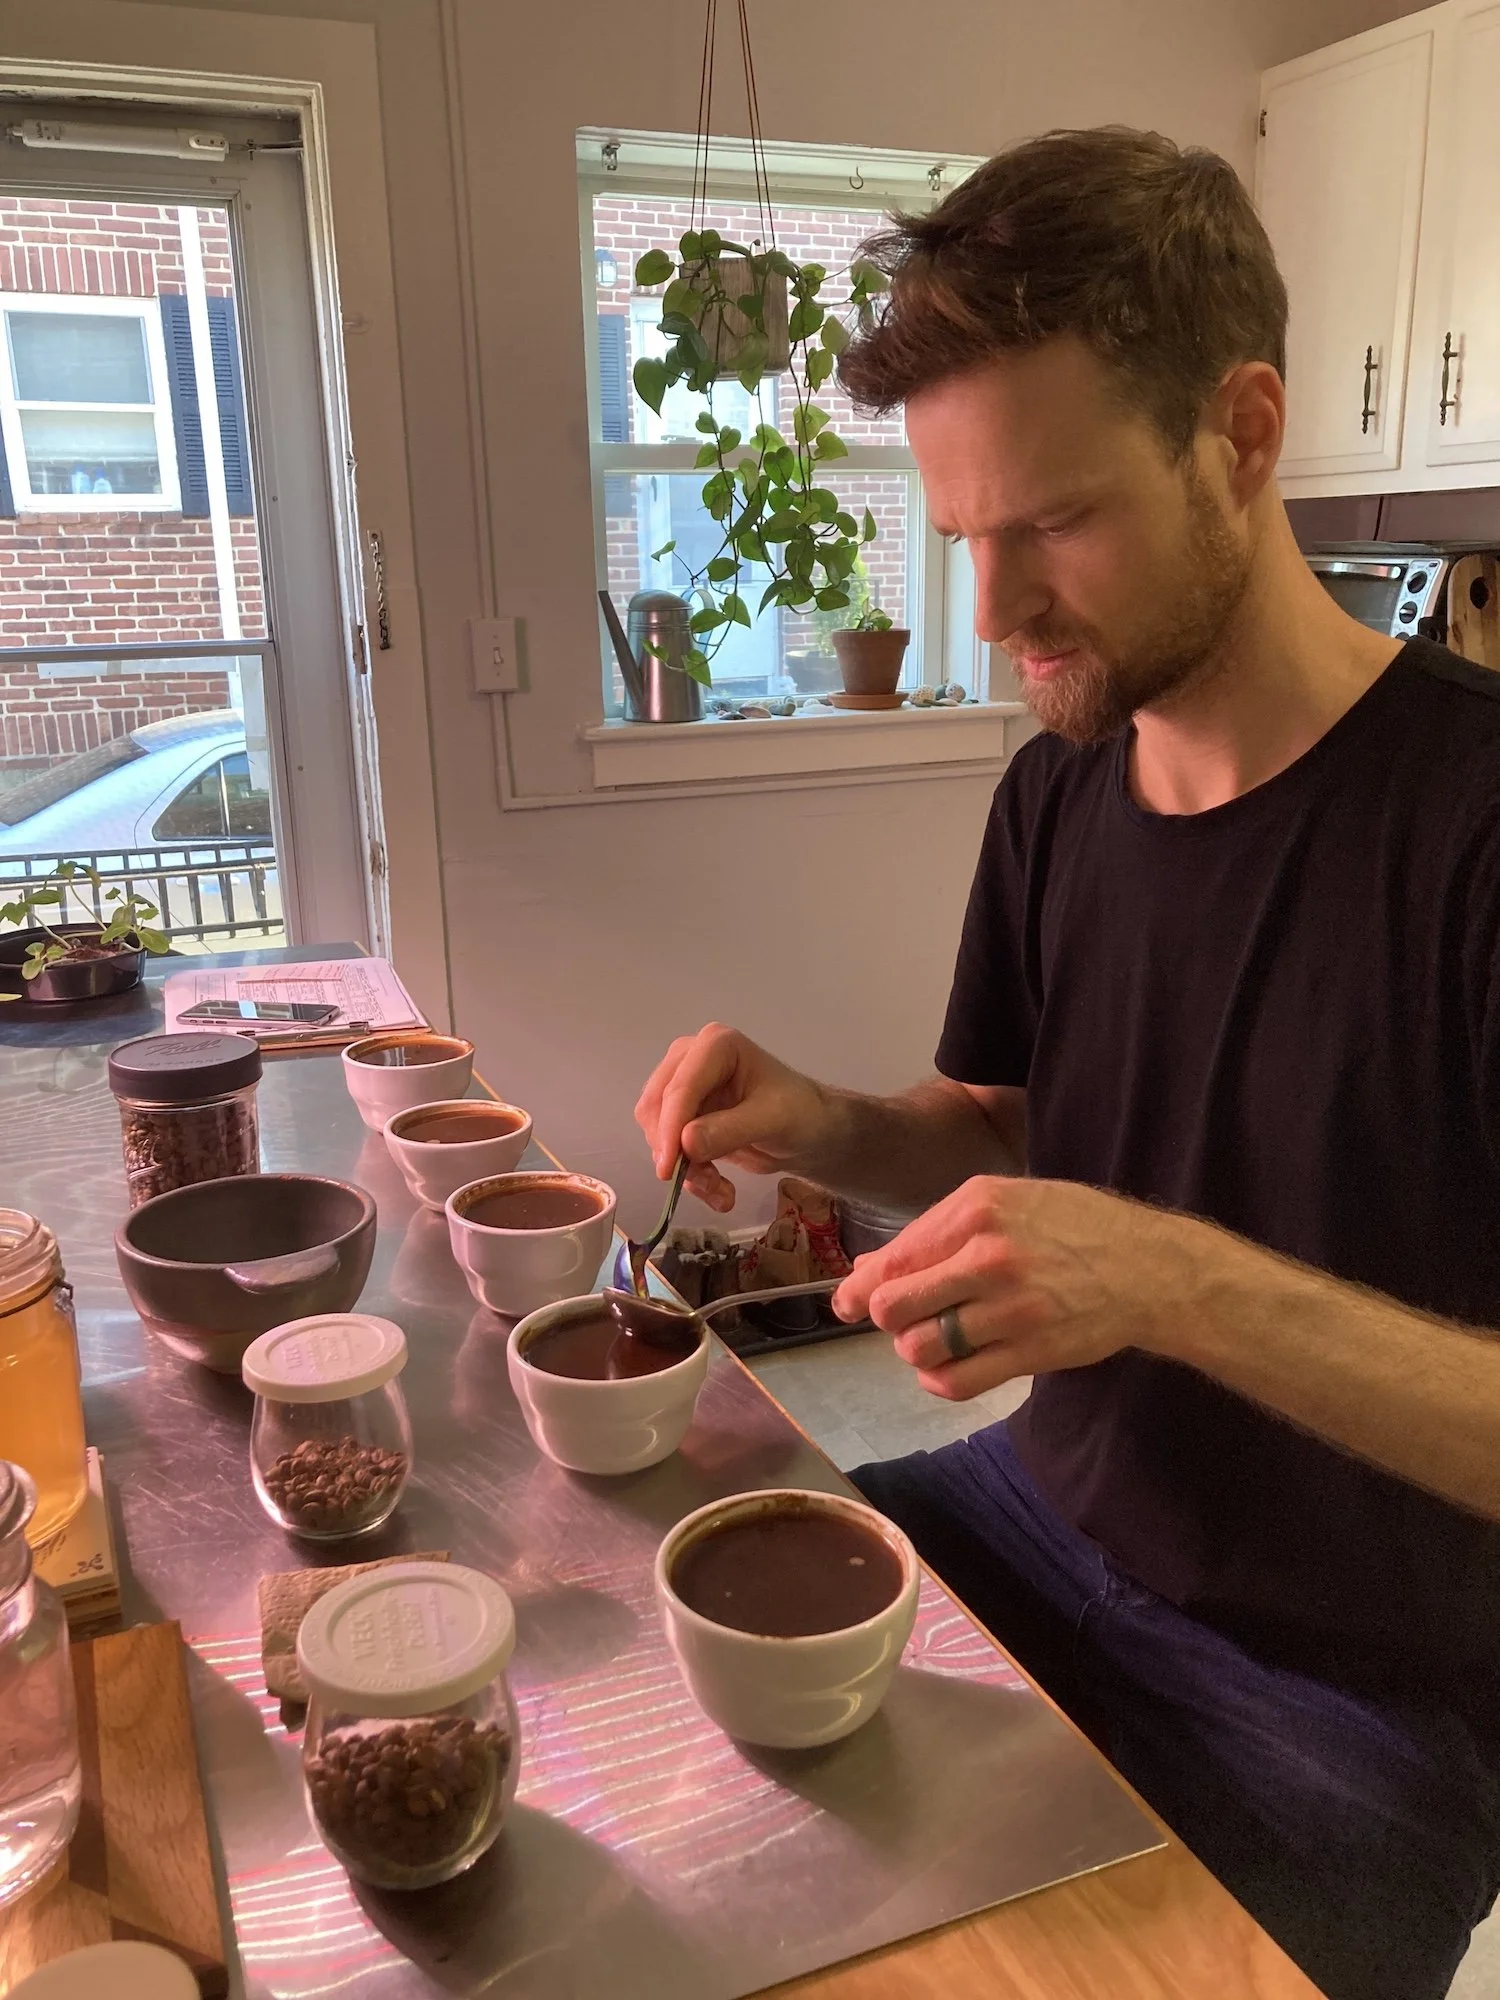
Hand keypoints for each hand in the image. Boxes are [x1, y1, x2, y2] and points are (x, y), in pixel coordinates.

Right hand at [634, 1024, 833, 1211]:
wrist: (809, 1131)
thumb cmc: (800, 1113)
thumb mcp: (773, 1120)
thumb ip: (730, 1130)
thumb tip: (685, 1144)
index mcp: (715, 1045)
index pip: (680, 1088)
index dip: (670, 1129)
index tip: (670, 1170)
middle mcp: (690, 1060)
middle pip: (656, 1108)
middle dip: (676, 1151)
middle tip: (707, 1183)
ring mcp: (683, 1088)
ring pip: (658, 1133)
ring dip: (685, 1169)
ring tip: (720, 1189)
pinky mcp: (683, 1117)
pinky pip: (668, 1150)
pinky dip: (689, 1176)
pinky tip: (719, 1189)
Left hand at [831, 1175, 1186, 1398]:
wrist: (1147, 1267)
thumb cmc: (1072, 1226)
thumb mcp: (1004, 1202)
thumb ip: (937, 1231)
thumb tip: (869, 1269)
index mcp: (977, 1210)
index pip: (893, 1260)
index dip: (860, 1288)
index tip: (848, 1303)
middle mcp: (989, 1257)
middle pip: (893, 1307)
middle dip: (887, 1317)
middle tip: (905, 1317)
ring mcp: (1010, 1309)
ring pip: (919, 1347)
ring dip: (915, 1349)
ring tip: (933, 1338)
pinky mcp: (1030, 1352)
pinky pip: (956, 1381)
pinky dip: (938, 1380)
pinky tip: (947, 1367)